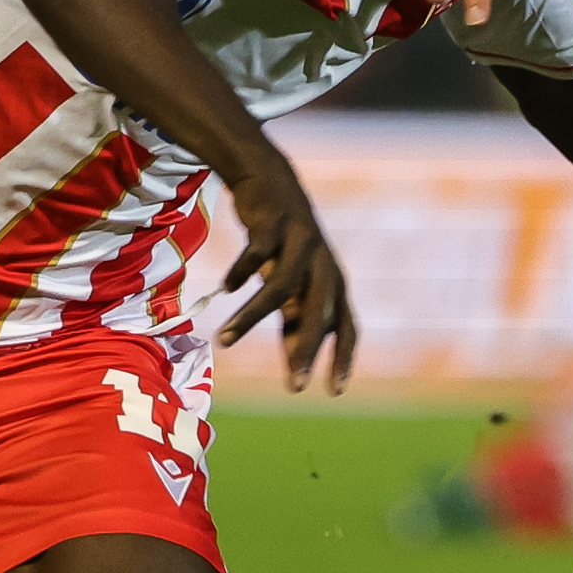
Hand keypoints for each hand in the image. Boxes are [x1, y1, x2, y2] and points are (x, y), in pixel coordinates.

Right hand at [218, 153, 357, 391]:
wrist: (268, 180)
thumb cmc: (283, 242)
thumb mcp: (294, 281)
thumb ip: (297, 316)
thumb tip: (299, 359)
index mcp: (333, 282)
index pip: (347, 326)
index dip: (343, 358)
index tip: (335, 392)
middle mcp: (322, 264)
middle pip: (319, 312)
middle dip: (308, 350)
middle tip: (294, 384)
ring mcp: (300, 242)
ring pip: (280, 287)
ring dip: (252, 316)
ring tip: (225, 340)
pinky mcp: (273, 223)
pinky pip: (257, 253)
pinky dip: (242, 272)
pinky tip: (227, 286)